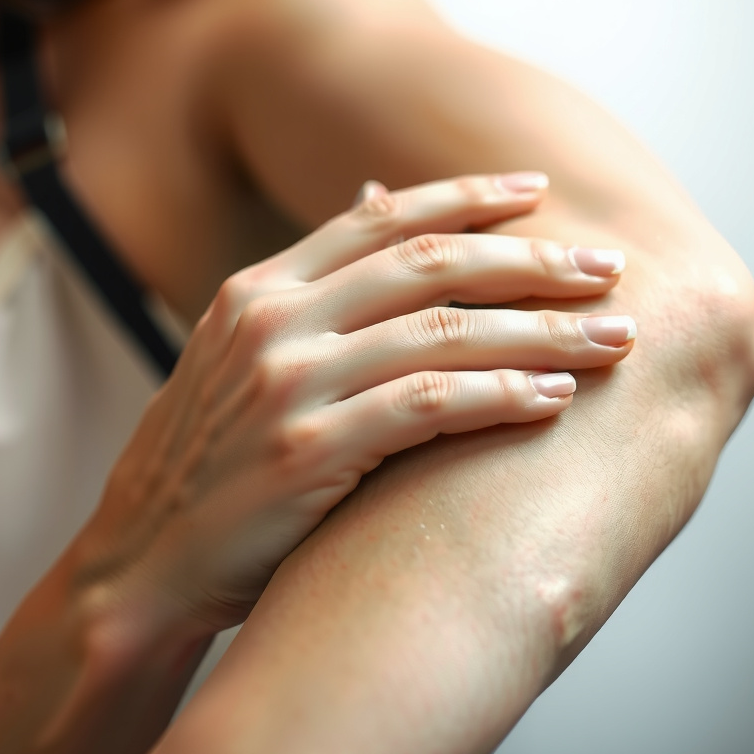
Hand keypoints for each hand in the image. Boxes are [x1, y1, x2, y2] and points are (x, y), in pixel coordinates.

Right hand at [76, 174, 635, 630]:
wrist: (142, 561)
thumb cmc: (209, 464)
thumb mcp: (242, 356)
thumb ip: (312, 287)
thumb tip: (374, 196)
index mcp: (257, 290)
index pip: (381, 218)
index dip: (467, 197)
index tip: (539, 192)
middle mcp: (271, 322)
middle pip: (428, 263)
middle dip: (531, 260)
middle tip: (606, 266)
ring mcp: (285, 383)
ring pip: (443, 332)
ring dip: (540, 332)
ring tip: (611, 337)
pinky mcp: (307, 450)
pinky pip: (428, 407)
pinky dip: (500, 397)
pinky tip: (554, 398)